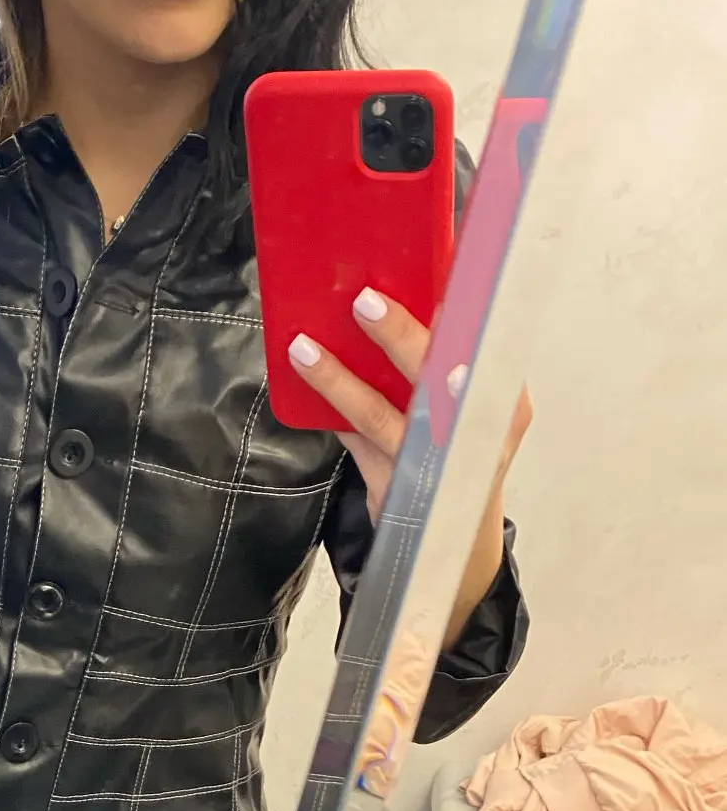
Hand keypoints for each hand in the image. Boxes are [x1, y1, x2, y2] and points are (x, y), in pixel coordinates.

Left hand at [288, 289, 531, 628]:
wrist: (455, 533)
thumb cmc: (459, 451)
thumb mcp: (474, 408)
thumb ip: (446, 363)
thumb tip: (407, 293)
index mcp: (505, 402)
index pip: (486, 344)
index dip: (465, 310)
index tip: (442, 277)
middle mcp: (473, 433)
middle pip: (435, 377)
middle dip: (400, 337)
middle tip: (366, 303)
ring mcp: (430, 467)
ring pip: (380, 415)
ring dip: (339, 380)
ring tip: (305, 351)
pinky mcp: (394, 491)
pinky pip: (355, 445)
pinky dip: (331, 415)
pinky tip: (305, 392)